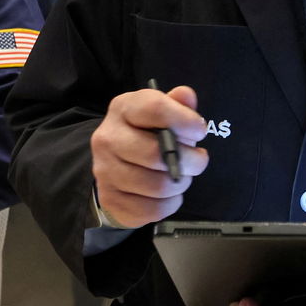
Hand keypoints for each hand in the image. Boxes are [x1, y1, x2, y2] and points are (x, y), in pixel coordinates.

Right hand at [88, 84, 208, 228]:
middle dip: (190, 160)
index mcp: (123, 109)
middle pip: (156, 154)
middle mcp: (108, 138)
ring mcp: (105, 171)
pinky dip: (170, 203)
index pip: (154, 108)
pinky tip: (169, 193)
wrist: (115, 166)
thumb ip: (177, 104)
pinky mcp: (111, 200)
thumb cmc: (147, 135)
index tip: (200, 131)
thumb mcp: (161, 115)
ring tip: (183, 175)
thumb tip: (187, 96)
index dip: (184, 120)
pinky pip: (153, 209)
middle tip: (198, 160)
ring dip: (181, 183)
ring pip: (157, 185)